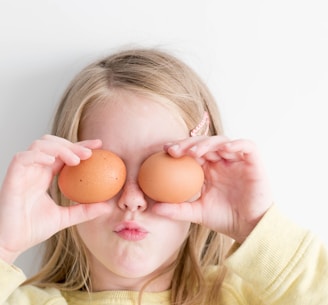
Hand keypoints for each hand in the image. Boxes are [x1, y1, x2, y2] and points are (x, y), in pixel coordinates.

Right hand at [0, 135, 109, 263]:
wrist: (10, 243)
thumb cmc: (32, 230)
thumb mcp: (65, 218)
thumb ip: (84, 210)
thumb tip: (107, 206)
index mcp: (44, 176)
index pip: (64, 154)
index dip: (80, 146)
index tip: (99, 146)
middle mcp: (34, 170)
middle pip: (53, 144)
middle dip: (72, 144)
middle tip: (90, 153)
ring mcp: (23, 172)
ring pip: (39, 145)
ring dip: (59, 148)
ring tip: (76, 160)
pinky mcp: (12, 177)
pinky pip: (23, 158)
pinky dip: (38, 155)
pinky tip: (53, 160)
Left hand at [153, 136, 272, 242]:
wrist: (250, 228)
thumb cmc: (224, 219)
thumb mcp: (196, 213)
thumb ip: (176, 209)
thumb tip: (153, 209)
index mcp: (208, 170)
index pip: (192, 152)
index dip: (180, 148)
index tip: (164, 151)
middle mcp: (222, 162)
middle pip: (204, 143)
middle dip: (188, 143)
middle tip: (174, 150)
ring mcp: (237, 160)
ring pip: (222, 141)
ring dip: (207, 143)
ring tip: (194, 152)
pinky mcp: (254, 161)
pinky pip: (247, 146)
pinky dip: (237, 144)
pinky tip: (224, 149)